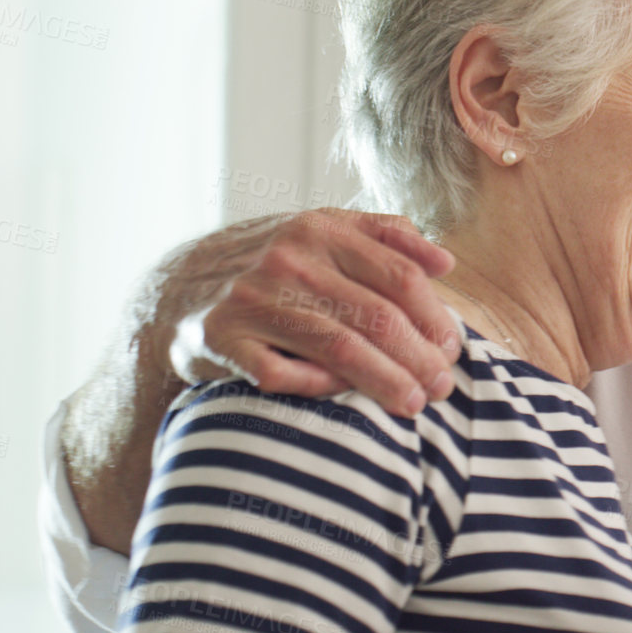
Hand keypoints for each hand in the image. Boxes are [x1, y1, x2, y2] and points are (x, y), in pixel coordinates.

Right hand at [170, 209, 459, 414]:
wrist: (179, 287)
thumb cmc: (274, 264)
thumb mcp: (324, 231)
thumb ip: (387, 237)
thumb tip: (444, 261)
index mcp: (319, 228)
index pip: (400, 277)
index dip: (436, 318)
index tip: (452, 349)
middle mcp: (287, 260)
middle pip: (377, 317)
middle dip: (420, 358)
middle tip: (441, 387)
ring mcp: (252, 300)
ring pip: (341, 349)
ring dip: (387, 382)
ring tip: (414, 404)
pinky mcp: (221, 340)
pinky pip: (286, 375)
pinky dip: (322, 387)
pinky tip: (347, 397)